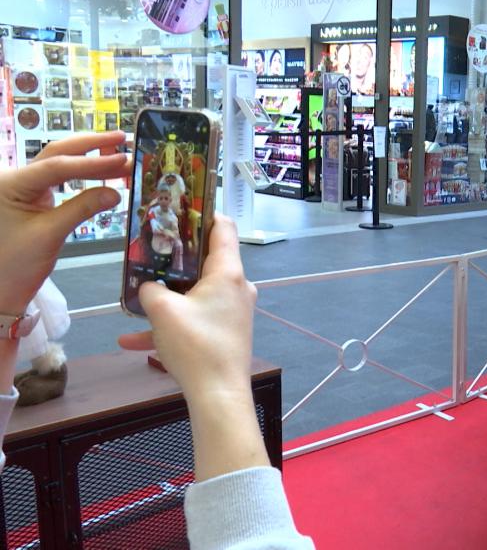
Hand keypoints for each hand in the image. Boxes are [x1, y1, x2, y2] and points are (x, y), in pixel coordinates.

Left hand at [0, 132, 130, 313]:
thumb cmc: (14, 265)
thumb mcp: (49, 235)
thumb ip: (82, 209)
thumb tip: (115, 193)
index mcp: (9, 183)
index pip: (57, 166)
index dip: (92, 162)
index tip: (122, 159)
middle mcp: (13, 178)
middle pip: (56, 153)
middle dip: (90, 146)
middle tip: (122, 139)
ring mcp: (23, 186)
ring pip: (59, 163)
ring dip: (89, 157)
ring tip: (119, 153)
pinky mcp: (32, 197)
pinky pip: (59, 178)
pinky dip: (82, 173)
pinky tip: (102, 171)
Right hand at [119, 215, 268, 481]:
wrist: (218, 394)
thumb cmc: (196, 345)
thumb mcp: (162, 311)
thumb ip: (150, 289)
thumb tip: (149, 287)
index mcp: (229, 272)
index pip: (223, 228)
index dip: (204, 214)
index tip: (183, 207)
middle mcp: (238, 287)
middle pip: (205, 262)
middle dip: (175, 259)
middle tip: (150, 252)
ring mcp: (234, 311)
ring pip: (195, 295)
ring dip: (165, 300)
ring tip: (135, 303)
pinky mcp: (227, 333)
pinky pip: (194, 321)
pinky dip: (169, 327)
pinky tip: (132, 343)